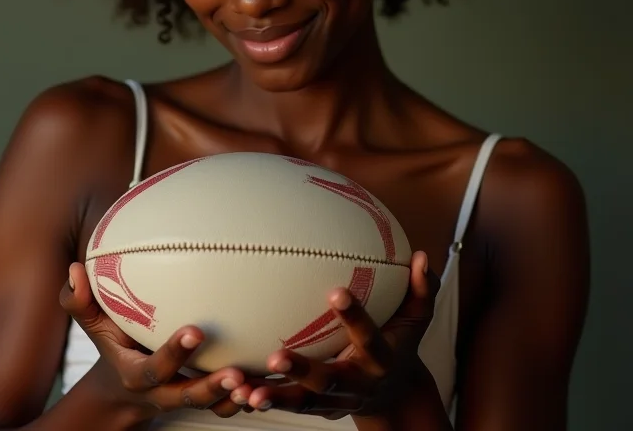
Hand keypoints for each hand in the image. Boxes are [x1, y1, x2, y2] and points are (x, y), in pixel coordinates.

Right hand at [60, 262, 251, 420]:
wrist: (123, 388)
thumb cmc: (114, 343)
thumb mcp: (93, 325)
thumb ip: (81, 301)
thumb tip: (74, 270)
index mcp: (137, 373)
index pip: (155, 368)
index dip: (175, 353)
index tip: (197, 330)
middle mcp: (163, 391)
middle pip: (188, 396)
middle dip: (211, 387)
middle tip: (235, 372)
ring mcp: (186, 396)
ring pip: (214, 406)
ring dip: (235, 398)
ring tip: (256, 384)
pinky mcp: (206, 396)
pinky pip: (229, 404)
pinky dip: (250, 396)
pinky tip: (271, 380)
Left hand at [238, 252, 440, 420]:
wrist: (397, 398)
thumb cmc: (402, 345)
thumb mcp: (417, 320)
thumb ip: (422, 289)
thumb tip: (424, 255)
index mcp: (380, 358)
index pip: (369, 336)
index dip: (354, 316)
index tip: (336, 292)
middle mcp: (356, 383)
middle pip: (328, 380)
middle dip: (303, 370)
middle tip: (276, 355)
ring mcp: (335, 400)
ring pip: (303, 402)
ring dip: (275, 396)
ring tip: (247, 389)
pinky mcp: (317, 408)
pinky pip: (289, 406)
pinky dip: (265, 400)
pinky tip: (238, 392)